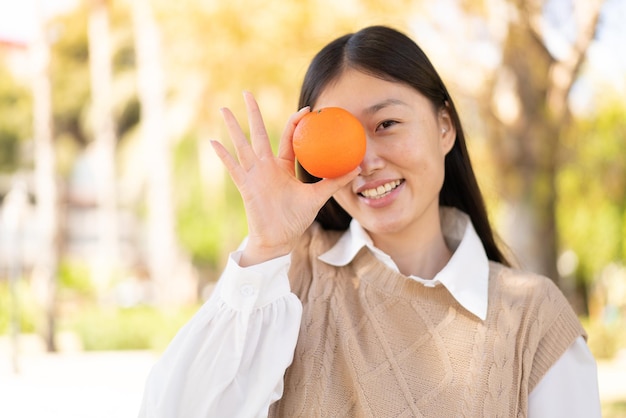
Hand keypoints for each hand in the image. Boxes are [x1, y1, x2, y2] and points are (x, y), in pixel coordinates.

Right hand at [211, 91, 359, 265]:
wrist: (279, 239)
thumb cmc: (296, 219)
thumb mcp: (317, 197)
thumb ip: (334, 182)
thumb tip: (357, 169)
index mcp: (284, 166)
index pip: (288, 138)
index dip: (296, 123)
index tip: (306, 110)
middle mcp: (267, 167)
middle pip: (259, 134)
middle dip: (253, 114)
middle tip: (247, 92)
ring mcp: (254, 175)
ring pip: (242, 146)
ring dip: (233, 128)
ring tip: (223, 109)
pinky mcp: (246, 186)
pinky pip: (234, 168)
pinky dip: (224, 156)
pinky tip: (213, 142)